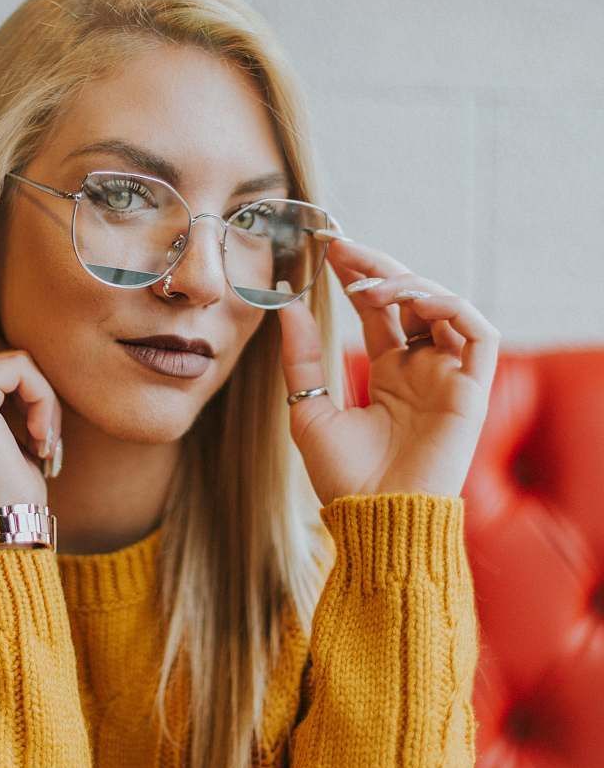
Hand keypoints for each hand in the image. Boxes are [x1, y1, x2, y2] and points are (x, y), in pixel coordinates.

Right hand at [0, 326, 61, 508]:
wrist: (1, 523)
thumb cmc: (8, 477)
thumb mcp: (0, 418)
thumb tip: (26, 336)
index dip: (22, 381)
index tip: (33, 428)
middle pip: (1, 344)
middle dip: (33, 387)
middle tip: (42, 434)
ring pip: (17, 357)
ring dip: (43, 399)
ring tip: (41, 440)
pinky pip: (23, 367)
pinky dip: (43, 401)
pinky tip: (38, 439)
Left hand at [277, 235, 500, 504]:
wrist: (373, 520)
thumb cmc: (343, 479)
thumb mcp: (309, 409)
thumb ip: (302, 359)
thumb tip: (286, 306)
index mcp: (391, 373)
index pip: (382, 310)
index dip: (359, 277)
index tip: (329, 251)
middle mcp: (424, 370)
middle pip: (412, 299)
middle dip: (379, 267)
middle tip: (342, 248)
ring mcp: (449, 378)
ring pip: (447, 307)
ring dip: (408, 285)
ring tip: (366, 288)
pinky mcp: (473, 392)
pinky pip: (480, 334)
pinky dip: (452, 308)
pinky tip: (413, 302)